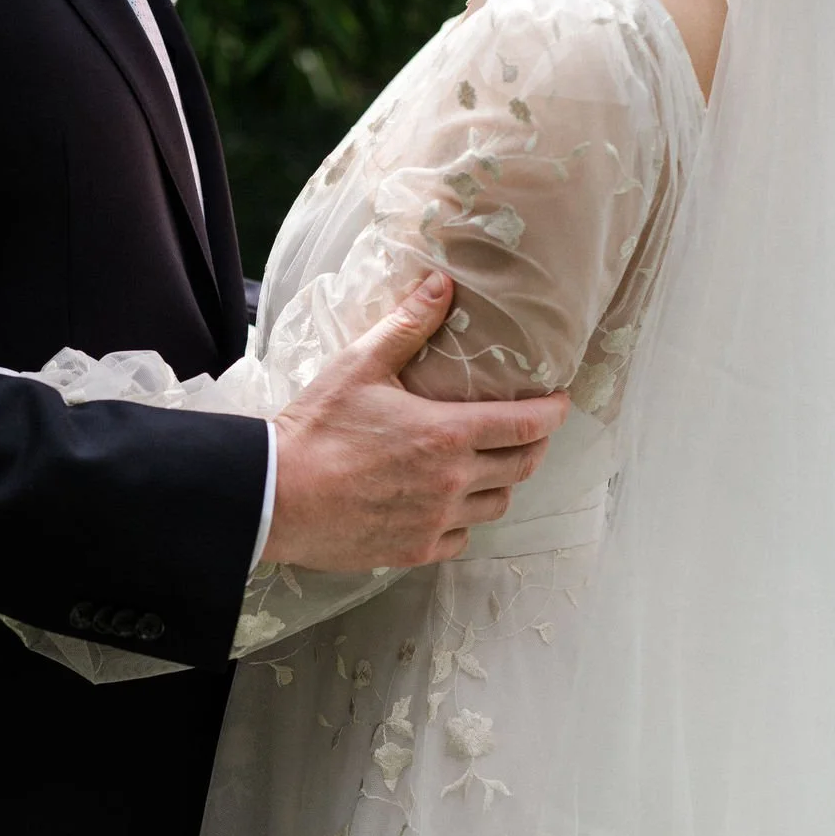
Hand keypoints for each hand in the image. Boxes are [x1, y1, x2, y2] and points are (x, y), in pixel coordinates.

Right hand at [261, 272, 571, 571]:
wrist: (275, 495)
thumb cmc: (317, 429)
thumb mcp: (361, 365)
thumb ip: (408, 325)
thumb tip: (443, 284)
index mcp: (448, 434)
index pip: (526, 425)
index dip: (552, 413)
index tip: (559, 402)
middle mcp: (453, 482)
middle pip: (522, 467)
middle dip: (534, 445)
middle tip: (528, 431)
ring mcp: (436, 521)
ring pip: (496, 505)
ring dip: (501, 483)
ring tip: (489, 466)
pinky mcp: (415, 551)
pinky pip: (462, 538)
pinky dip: (464, 520)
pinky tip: (448, 504)